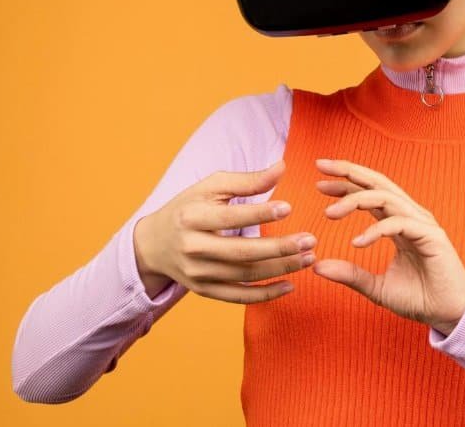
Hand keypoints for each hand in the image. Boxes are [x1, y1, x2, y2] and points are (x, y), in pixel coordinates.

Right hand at [132, 159, 318, 303]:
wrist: (154, 244)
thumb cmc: (189, 207)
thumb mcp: (210, 187)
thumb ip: (247, 180)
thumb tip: (282, 167)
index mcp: (192, 217)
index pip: (230, 217)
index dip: (260, 213)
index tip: (290, 207)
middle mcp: (193, 247)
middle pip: (241, 252)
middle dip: (279, 248)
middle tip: (310, 241)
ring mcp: (197, 273)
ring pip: (244, 275)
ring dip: (280, 269)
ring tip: (308, 258)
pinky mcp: (204, 290)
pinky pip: (238, 296)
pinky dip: (265, 294)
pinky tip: (291, 285)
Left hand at [310, 158, 464, 335]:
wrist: (448, 315)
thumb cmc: (419, 298)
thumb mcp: (376, 287)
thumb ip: (350, 274)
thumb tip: (317, 266)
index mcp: (397, 222)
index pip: (370, 192)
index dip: (346, 183)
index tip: (319, 183)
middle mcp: (410, 216)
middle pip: (378, 183)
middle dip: (349, 172)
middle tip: (321, 166)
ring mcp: (422, 223)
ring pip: (386, 197)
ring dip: (355, 200)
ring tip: (329, 213)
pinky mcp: (431, 236)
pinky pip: (399, 223)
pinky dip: (376, 230)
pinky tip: (357, 242)